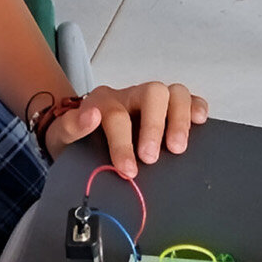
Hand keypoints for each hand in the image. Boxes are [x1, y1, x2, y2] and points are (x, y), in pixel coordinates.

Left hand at [46, 83, 209, 175]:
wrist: (81, 140)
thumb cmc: (76, 141)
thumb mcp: (62, 136)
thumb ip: (70, 127)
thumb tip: (90, 117)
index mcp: (104, 100)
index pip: (117, 114)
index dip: (122, 142)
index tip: (127, 169)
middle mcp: (131, 96)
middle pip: (153, 93)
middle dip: (154, 126)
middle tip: (151, 158)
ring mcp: (153, 102)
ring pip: (175, 92)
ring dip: (179, 119)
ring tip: (178, 148)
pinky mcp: (170, 110)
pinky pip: (190, 100)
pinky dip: (197, 108)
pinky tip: (200, 123)